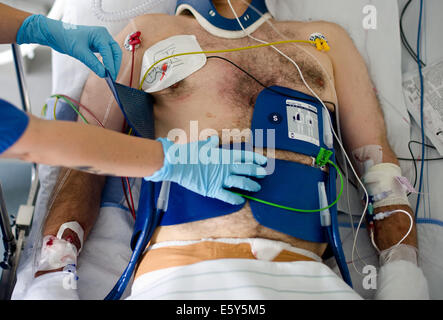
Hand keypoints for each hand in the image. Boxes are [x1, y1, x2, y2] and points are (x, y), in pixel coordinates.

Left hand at [16, 14, 120, 79]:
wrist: (56, 34)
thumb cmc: (66, 37)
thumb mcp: (79, 52)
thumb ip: (93, 63)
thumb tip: (103, 74)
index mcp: (100, 34)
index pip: (109, 51)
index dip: (110, 64)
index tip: (110, 75)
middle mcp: (103, 35)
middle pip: (116, 52)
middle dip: (115, 65)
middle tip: (113, 77)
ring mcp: (101, 40)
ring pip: (113, 53)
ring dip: (113, 64)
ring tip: (110, 75)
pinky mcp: (98, 45)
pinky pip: (107, 54)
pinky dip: (108, 62)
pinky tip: (106, 70)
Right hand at [145, 136, 267, 204]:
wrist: (177, 163)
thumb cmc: (189, 153)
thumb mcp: (202, 145)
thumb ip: (211, 144)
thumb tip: (214, 140)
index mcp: (224, 155)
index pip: (244, 156)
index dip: (256, 158)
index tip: (264, 160)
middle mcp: (225, 167)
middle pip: (247, 169)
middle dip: (257, 171)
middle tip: (264, 173)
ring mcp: (221, 178)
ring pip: (242, 183)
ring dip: (251, 185)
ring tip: (257, 187)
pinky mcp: (213, 189)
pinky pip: (228, 196)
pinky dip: (236, 198)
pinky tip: (241, 200)